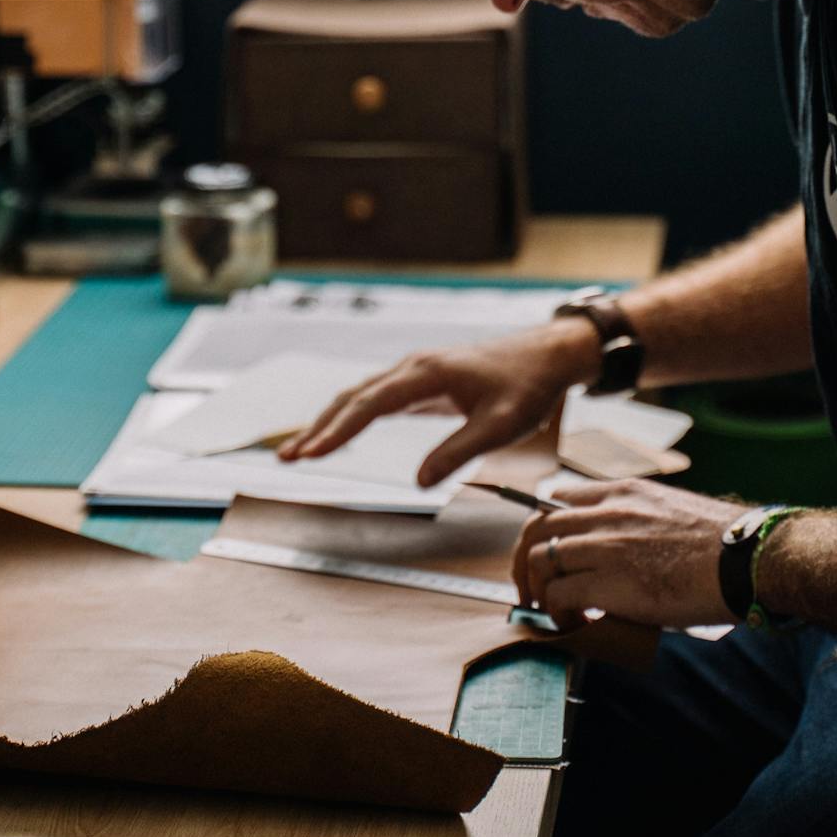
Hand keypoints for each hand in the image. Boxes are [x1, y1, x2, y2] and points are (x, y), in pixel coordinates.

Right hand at [276, 320, 600, 486]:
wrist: (548, 356)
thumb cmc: (528, 386)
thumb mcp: (500, 426)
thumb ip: (459, 451)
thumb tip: (420, 481)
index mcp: (427, 373)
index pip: (370, 404)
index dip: (337, 431)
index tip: (312, 453)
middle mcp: (414, 367)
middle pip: (353, 397)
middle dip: (319, 428)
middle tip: (288, 457)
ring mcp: (416, 372)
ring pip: (360, 395)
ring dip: (329, 421)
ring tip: (300, 449)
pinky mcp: (423, 381)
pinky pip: (376, 397)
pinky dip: (350, 415)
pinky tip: (338, 433)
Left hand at [511, 479, 744, 630]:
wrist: (748, 560)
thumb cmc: (726, 544)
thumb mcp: (674, 511)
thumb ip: (641, 521)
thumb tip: (628, 553)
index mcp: (625, 491)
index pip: (559, 496)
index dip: (543, 525)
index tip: (544, 549)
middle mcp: (608, 512)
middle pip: (537, 526)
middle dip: (525, 559)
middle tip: (530, 586)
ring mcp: (605, 545)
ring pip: (540, 559)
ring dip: (536, 590)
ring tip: (550, 611)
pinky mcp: (609, 582)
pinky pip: (558, 596)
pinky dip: (556, 613)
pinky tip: (572, 623)